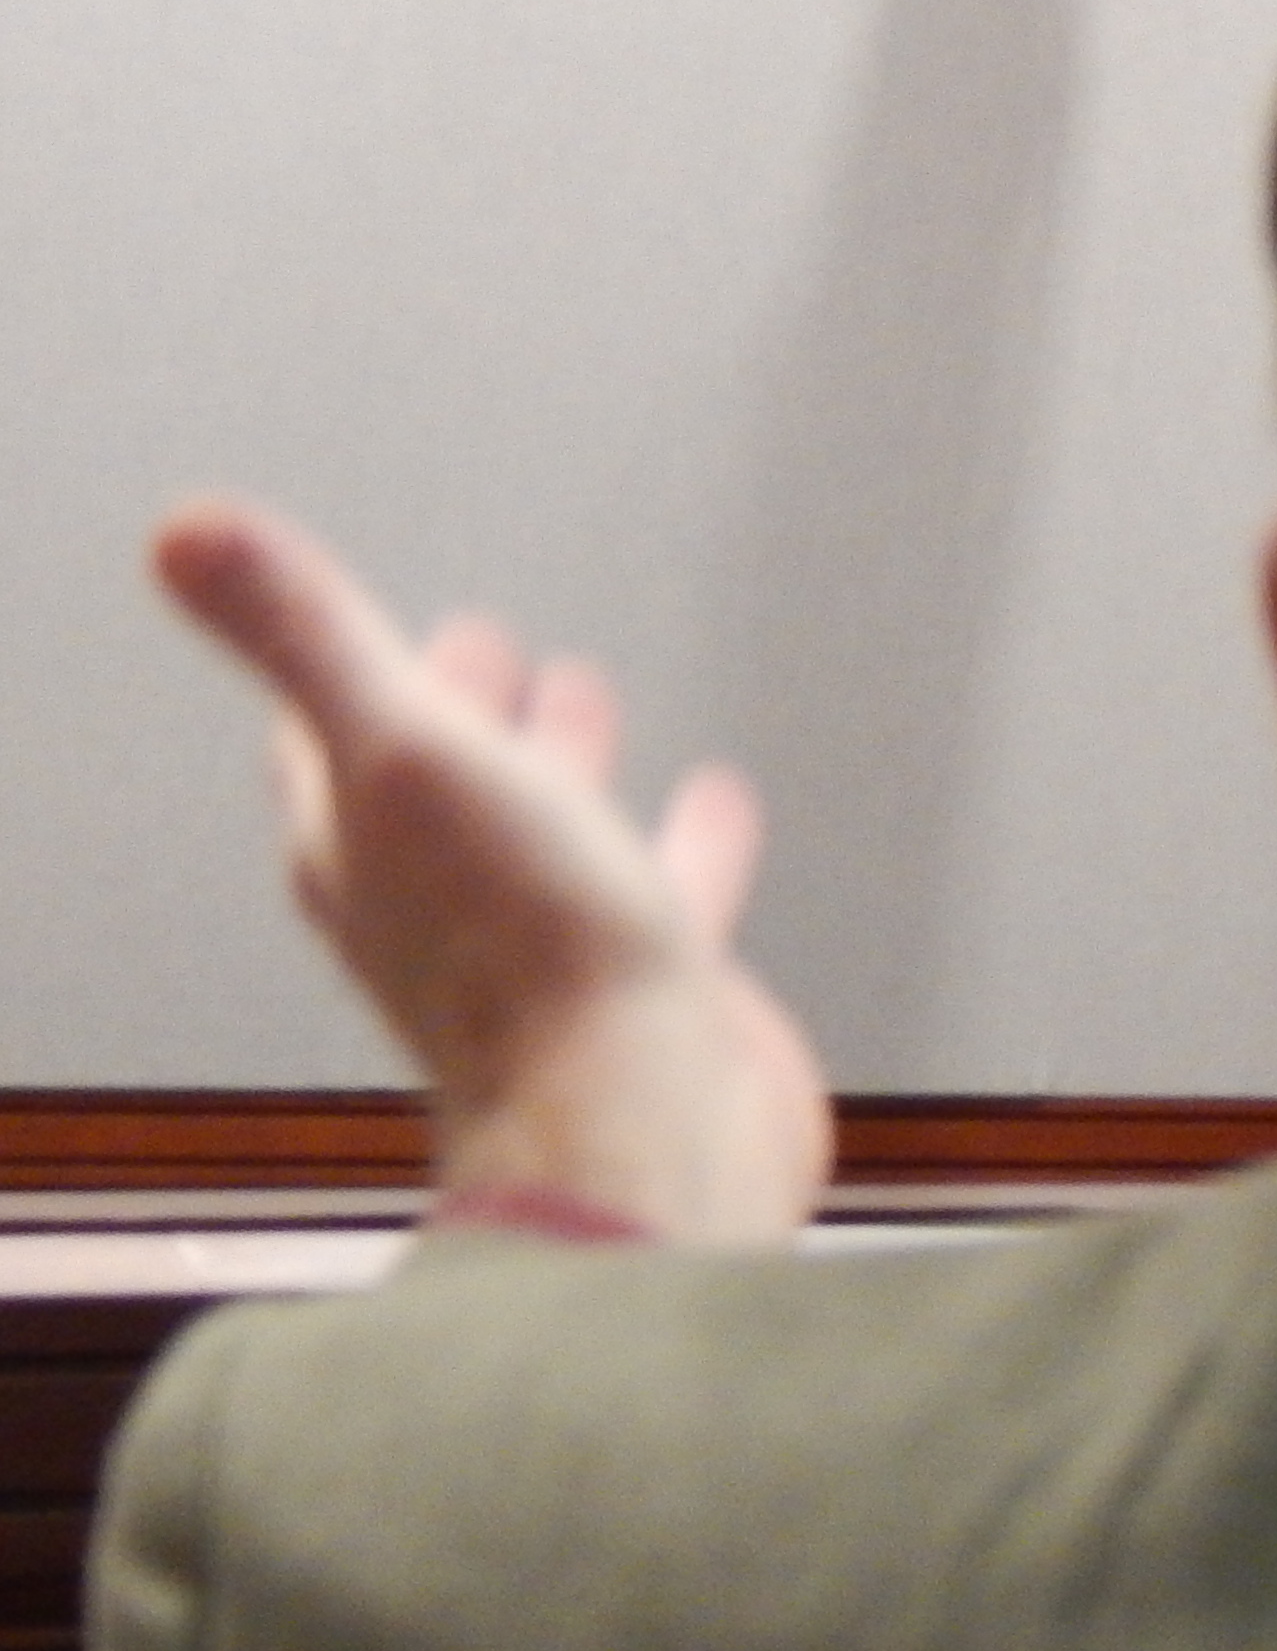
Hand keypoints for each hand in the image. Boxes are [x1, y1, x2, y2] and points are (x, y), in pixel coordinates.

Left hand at [152, 500, 830, 1245]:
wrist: (647, 1119)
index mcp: (362, 853)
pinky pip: (662, 891)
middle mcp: (443, 912)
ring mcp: (550, 954)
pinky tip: (717, 810)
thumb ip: (309, 638)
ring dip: (562, 771)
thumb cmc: (526, 959)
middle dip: (458, 715)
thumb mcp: (406, 753)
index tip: (370, 619)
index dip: (347, 674)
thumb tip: (186, 531)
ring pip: (546, 837)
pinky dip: (683, 842)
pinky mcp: (650, 988)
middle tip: (486, 650)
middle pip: (435, 791)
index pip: (326, 748)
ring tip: (590, 702)